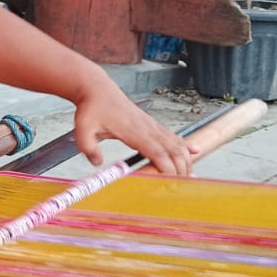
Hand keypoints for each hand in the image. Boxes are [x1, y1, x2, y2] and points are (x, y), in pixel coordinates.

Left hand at [71, 80, 195, 175]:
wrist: (97, 90)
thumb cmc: (91, 108)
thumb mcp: (83, 129)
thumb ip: (89, 147)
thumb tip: (97, 162)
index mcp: (134, 131)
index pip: (157, 152)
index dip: (166, 168)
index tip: (170, 182)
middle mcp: (147, 128)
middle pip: (172, 150)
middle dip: (181, 169)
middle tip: (184, 186)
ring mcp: (151, 125)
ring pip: (176, 143)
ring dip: (185, 160)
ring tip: (191, 175)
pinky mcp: (151, 124)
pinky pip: (172, 136)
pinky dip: (184, 145)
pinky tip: (194, 151)